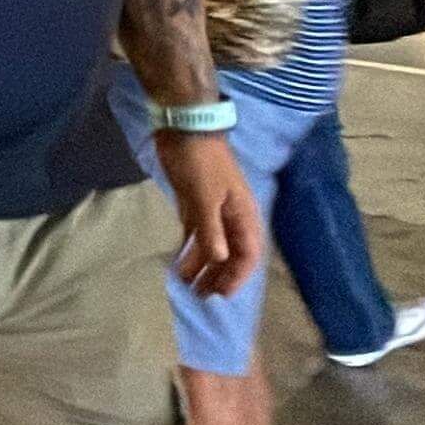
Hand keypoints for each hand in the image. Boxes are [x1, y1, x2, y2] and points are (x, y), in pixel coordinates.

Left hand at [155, 130, 261, 297]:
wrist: (185, 128)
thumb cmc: (200, 162)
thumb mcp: (205, 198)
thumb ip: (211, 229)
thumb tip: (221, 259)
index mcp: (242, 215)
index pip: (247, 254)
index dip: (237, 276)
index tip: (221, 295)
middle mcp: (231, 216)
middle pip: (229, 253)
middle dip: (217, 275)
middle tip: (199, 295)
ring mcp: (212, 209)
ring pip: (211, 244)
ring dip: (200, 263)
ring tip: (184, 283)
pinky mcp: (193, 201)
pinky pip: (195, 232)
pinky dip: (188, 246)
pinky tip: (177, 260)